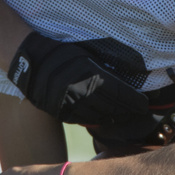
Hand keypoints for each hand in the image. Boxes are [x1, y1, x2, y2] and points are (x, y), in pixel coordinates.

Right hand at [8, 32, 148, 124]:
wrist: (30, 61)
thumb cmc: (61, 53)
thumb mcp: (87, 53)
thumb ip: (107, 64)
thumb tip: (130, 70)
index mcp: (92, 75)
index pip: (120, 92)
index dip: (134, 100)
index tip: (144, 104)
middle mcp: (83, 92)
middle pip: (112, 107)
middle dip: (127, 111)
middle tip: (138, 113)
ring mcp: (72, 104)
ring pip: (99, 117)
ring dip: (113, 118)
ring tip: (123, 117)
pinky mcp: (61, 112)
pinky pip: (83, 120)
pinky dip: (96, 120)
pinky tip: (103, 119)